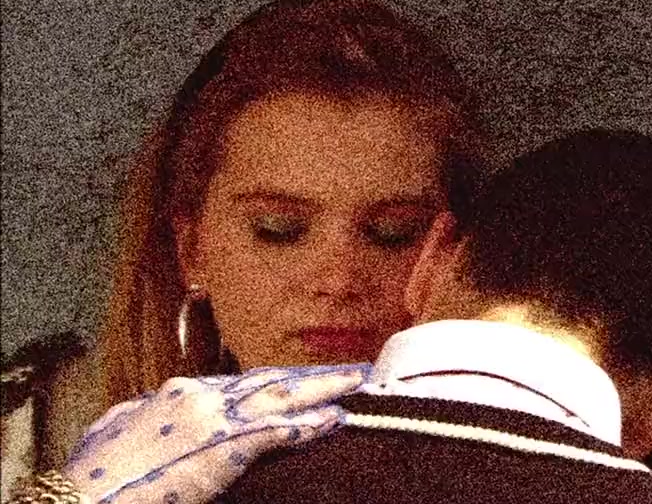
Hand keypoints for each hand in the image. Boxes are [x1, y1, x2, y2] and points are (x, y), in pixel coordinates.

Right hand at [62, 364, 370, 503]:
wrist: (82, 495)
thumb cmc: (94, 474)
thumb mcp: (115, 433)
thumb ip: (138, 417)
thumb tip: (140, 411)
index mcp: (178, 395)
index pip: (241, 383)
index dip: (277, 382)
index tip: (303, 379)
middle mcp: (201, 397)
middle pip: (270, 381)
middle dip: (311, 377)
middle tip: (349, 372)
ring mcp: (214, 419)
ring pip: (282, 396)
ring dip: (323, 389)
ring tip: (357, 383)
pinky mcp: (222, 446)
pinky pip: (277, 432)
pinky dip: (307, 425)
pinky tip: (334, 420)